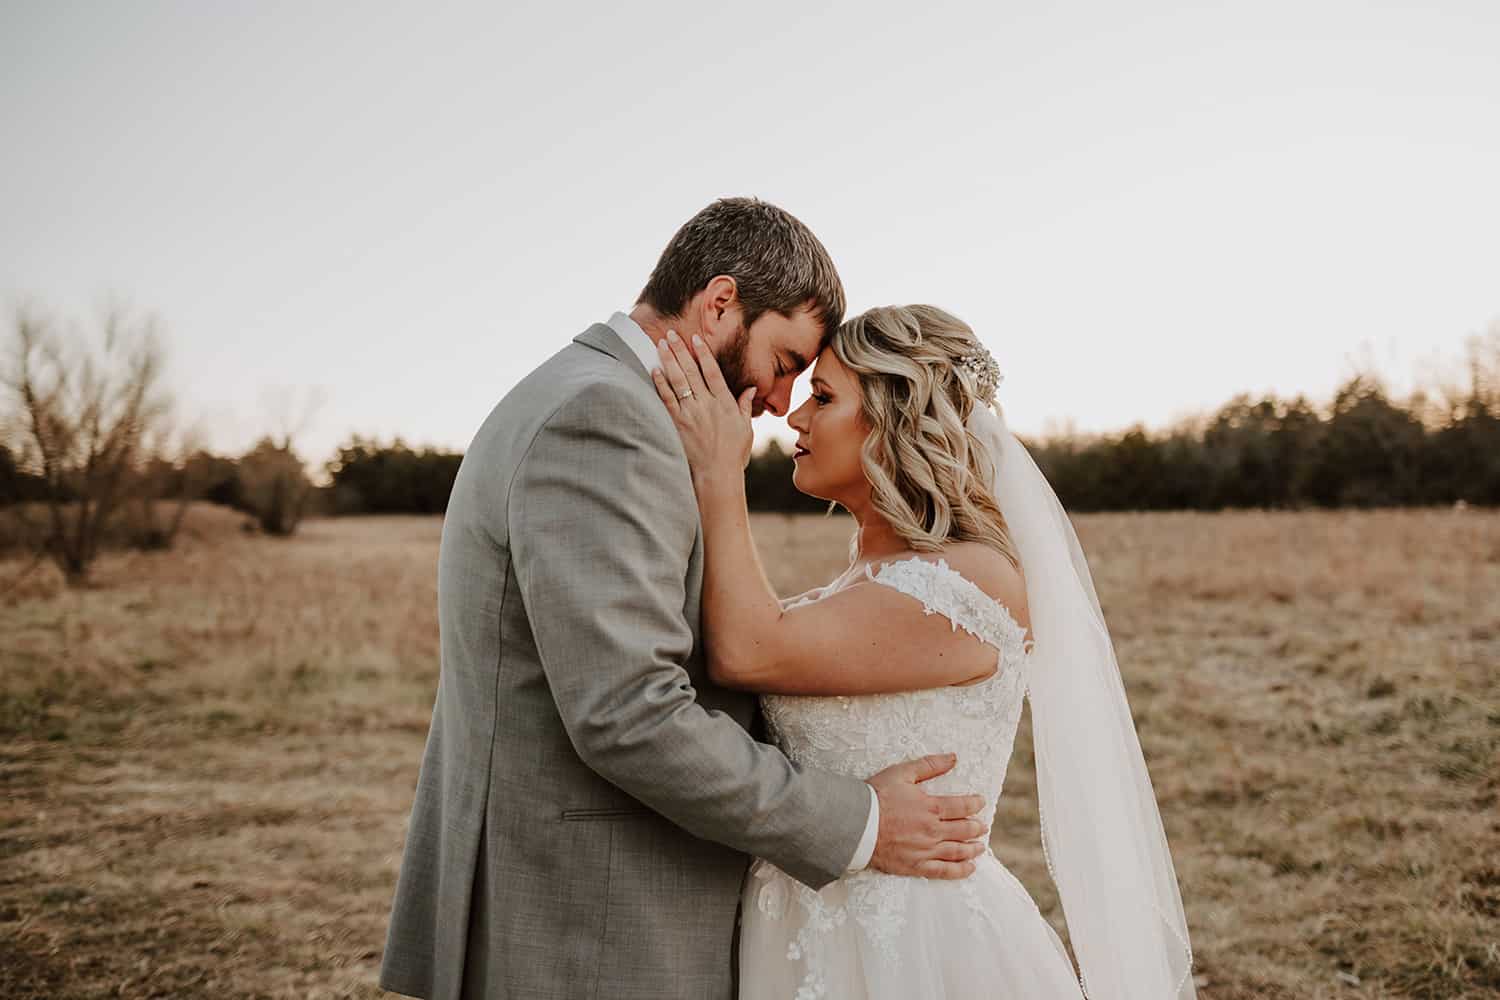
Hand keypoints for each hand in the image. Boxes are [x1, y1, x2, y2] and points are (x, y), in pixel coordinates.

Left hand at [650, 329, 756, 486]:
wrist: (717, 476)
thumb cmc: (733, 455)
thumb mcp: (745, 429)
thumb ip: (744, 406)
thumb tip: (751, 388)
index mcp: (724, 404)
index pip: (712, 372)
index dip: (704, 354)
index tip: (696, 339)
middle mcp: (707, 405)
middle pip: (692, 371)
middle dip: (681, 350)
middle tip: (672, 334)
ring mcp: (691, 414)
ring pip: (678, 381)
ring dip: (669, 361)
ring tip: (661, 344)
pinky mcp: (677, 425)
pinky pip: (667, 400)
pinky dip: (660, 384)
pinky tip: (654, 369)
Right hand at [866, 753, 988, 879]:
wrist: (856, 825)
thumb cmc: (876, 797)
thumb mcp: (902, 774)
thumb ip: (929, 765)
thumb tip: (953, 758)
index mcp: (931, 808)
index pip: (962, 807)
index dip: (974, 804)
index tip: (980, 802)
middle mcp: (932, 831)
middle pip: (963, 830)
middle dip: (976, 828)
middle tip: (982, 826)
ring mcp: (926, 850)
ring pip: (957, 851)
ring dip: (972, 849)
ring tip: (980, 847)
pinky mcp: (916, 866)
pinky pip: (943, 871)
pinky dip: (960, 870)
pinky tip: (969, 868)